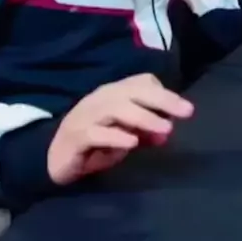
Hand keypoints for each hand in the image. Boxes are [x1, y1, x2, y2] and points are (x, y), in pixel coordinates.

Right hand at [47, 73, 193, 186]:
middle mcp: (100, 99)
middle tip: (186, 111)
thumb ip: (144, 132)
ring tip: (166, 128)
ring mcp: (86, 115)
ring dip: (143, 117)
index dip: (163, 93)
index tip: (184, 109)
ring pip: (116, 108)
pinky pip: (96, 133)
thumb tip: (167, 131)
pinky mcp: (76, 136)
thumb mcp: (124, 136)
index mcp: (112, 94)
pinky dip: (115, 136)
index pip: (140, 82)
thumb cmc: (94, 143)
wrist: (55, 158)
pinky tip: (132, 142)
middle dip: (161, 99)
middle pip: (132, 91)